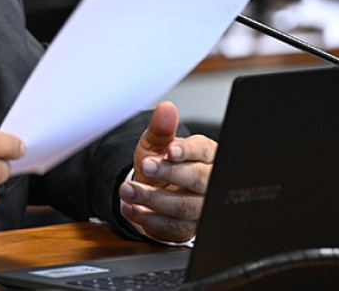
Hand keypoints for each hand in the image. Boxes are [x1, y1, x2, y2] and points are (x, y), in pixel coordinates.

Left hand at [119, 101, 215, 242]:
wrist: (154, 189)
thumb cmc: (161, 162)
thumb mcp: (157, 143)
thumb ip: (161, 128)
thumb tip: (166, 109)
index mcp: (207, 155)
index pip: (203, 151)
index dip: (187, 151)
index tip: (169, 151)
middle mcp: (209, 182)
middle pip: (199, 179)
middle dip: (170, 173)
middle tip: (146, 166)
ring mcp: (202, 208)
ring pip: (185, 206)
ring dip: (153, 198)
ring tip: (128, 189)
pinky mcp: (189, 228)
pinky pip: (173, 228)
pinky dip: (149, 219)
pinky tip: (131, 208)